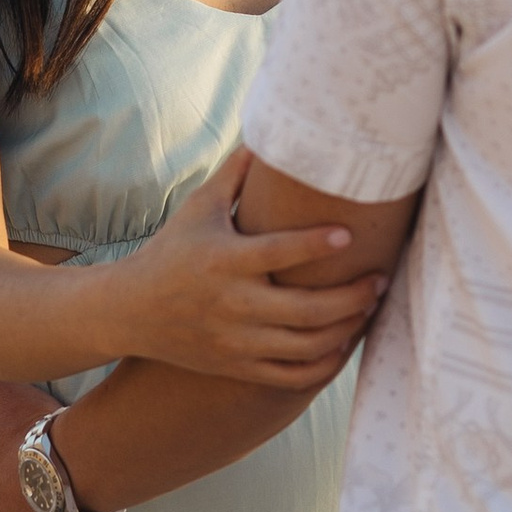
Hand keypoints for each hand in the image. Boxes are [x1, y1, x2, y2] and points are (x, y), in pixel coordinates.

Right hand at [108, 149, 387, 384]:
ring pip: (306, 347)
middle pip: (305, 310)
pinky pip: (291, 376)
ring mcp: (236, 341)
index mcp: (224, 260)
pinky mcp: (237, 367)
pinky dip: (325, 365)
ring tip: (369, 308)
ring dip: (347, 330)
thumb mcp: (200, 207)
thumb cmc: (172, 249)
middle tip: (381, 280)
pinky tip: (343, 344)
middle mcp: (232, 304)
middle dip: (353, 297)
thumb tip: (271, 135)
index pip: (278, 253)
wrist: (130, 310)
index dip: (316, 244)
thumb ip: (237, 173)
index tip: (350, 235)